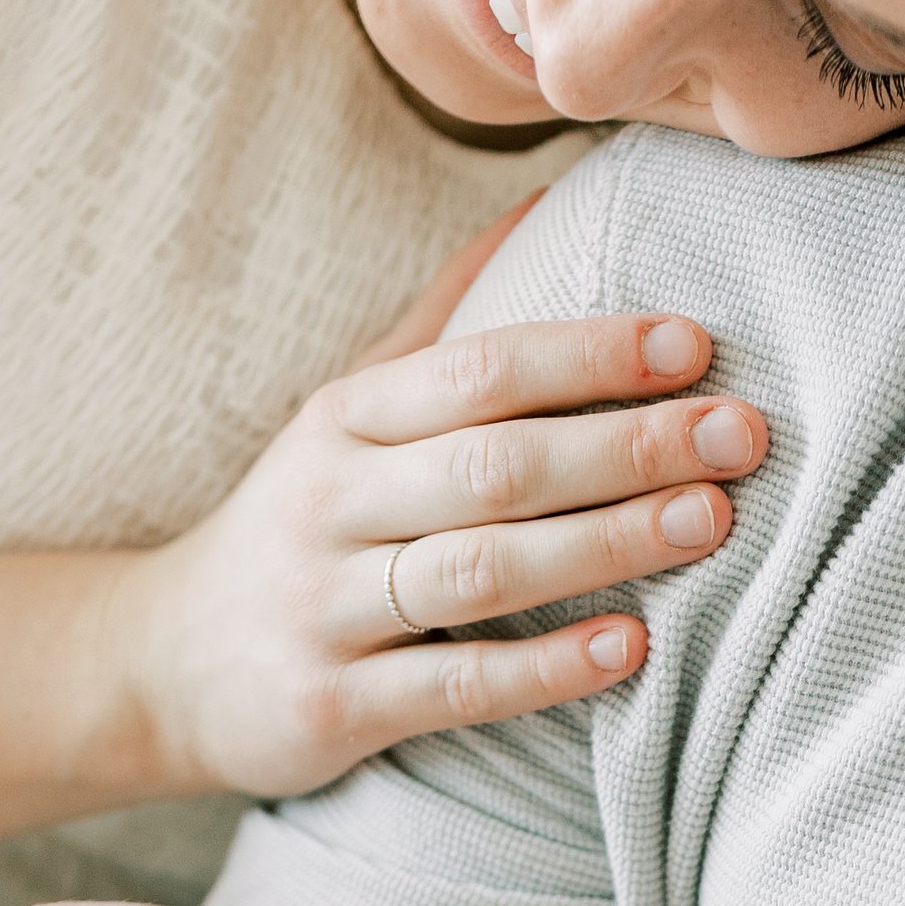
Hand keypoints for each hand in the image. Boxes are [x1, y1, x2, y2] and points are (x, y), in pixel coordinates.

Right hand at [113, 209, 767, 802]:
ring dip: (602, 544)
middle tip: (741, 436)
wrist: (163, 666)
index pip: (481, 371)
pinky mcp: (330, 706)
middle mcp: (331, 502)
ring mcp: (326, 607)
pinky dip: (542, 667)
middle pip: (494, 464)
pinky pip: (451, 686)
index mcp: (347, 419)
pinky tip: (628, 649)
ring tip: (709, 523)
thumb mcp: (346, 415)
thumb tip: (546, 199)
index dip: (589, 354)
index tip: (696, 345)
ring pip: (480, 568)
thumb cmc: (299, 526)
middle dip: (626, 446)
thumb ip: (443, 322)